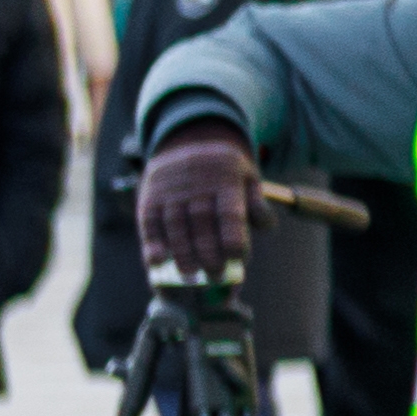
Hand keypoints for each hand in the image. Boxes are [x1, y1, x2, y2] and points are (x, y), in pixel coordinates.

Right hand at [135, 122, 263, 279]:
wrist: (189, 138)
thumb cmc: (224, 168)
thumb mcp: (247, 175)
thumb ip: (256, 202)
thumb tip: (266, 227)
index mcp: (226, 178)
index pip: (229, 212)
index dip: (232, 236)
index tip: (236, 259)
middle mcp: (197, 183)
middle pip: (202, 222)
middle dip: (208, 251)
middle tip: (214, 276)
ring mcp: (171, 190)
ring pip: (175, 225)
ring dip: (181, 253)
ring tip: (190, 276)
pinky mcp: (150, 196)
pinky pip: (149, 222)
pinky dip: (152, 243)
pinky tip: (157, 261)